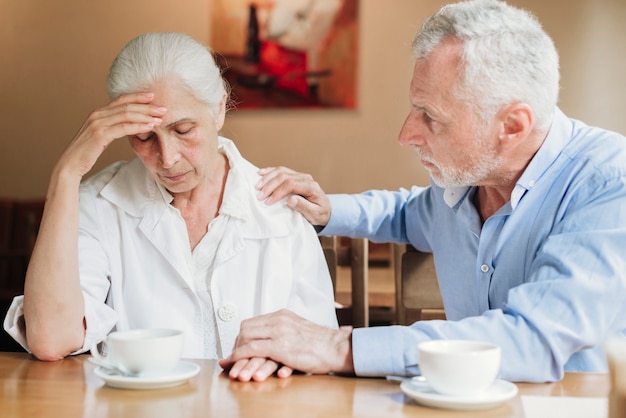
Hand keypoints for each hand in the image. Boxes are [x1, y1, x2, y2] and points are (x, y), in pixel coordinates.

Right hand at [56, 92, 165, 178]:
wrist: (70, 164)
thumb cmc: (87, 152)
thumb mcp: (100, 136)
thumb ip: (111, 127)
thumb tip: (128, 126)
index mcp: (98, 113)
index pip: (121, 100)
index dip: (137, 96)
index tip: (153, 96)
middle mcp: (97, 115)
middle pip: (126, 106)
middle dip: (146, 106)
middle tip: (163, 109)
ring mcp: (97, 124)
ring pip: (126, 115)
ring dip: (146, 116)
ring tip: (160, 119)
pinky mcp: (100, 135)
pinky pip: (123, 128)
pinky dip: (138, 126)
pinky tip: (149, 127)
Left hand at [219, 309, 354, 381]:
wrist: (337, 348)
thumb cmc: (321, 344)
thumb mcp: (298, 330)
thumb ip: (283, 331)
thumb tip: (269, 340)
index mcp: (282, 315)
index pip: (252, 322)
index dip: (243, 337)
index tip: (240, 349)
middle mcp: (279, 320)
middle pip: (246, 328)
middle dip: (236, 344)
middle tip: (234, 358)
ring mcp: (279, 332)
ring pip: (246, 338)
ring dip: (235, 353)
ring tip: (231, 365)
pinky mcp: (280, 346)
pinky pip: (252, 349)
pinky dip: (240, 357)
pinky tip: (237, 365)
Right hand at [256, 167, 330, 225]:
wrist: (326, 209)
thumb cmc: (320, 213)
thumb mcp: (315, 214)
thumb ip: (304, 207)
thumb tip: (291, 200)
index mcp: (311, 186)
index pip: (291, 184)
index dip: (278, 192)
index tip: (269, 201)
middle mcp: (305, 178)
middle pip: (284, 176)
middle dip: (270, 186)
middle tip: (259, 196)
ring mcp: (299, 176)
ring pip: (281, 171)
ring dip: (268, 178)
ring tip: (258, 186)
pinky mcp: (294, 176)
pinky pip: (281, 170)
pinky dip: (270, 171)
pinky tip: (261, 173)